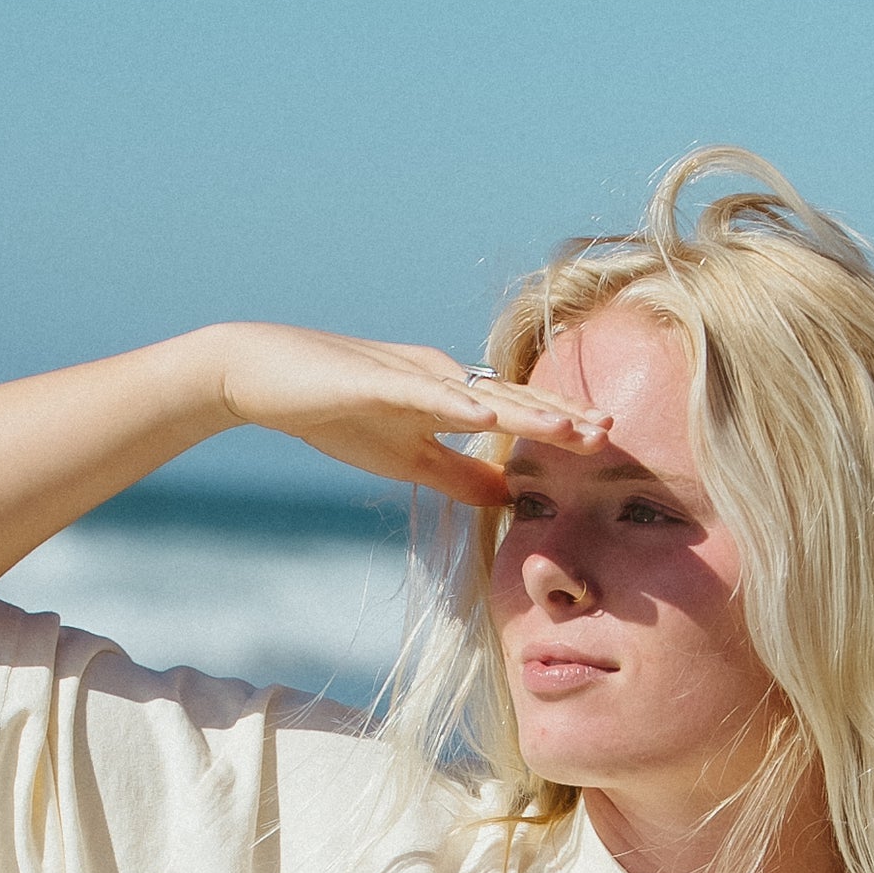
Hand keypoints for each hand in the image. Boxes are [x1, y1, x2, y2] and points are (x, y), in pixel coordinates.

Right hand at [216, 323, 609, 505]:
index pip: (515, 414)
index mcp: (448, 396)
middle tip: (612, 434)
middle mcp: (439, 377)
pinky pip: (423, 392)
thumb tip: (506, 498)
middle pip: (512, 399)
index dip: (560, 429)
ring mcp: (409, 374)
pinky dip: (459, 404)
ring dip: (527, 410)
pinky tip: (489, 414)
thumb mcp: (406, 457)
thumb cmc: (335, 412)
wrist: (261, 376)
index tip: (607, 444)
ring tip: (572, 426)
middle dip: (561, 419)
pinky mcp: (374, 378)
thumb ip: (456, 475)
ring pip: (479, 393)